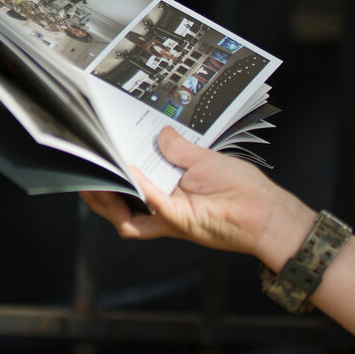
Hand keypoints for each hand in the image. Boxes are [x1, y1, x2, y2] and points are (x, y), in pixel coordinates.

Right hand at [81, 127, 314, 270]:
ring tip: (95, 175)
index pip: (132, 185)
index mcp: (169, 192)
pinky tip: (125, 170)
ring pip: (124, 216)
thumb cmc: (245, 190)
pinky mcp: (177, 220)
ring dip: (106, 197)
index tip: (100, 155)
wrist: (267, 213)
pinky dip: (135, 187)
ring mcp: (168, 218)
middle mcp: (164, 208)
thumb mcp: (206, 160)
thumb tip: (161, 133)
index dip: (112, 174)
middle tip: (87, 168)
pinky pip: (148, 204)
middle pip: (121, 205)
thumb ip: (178, 149)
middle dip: (98, 190)